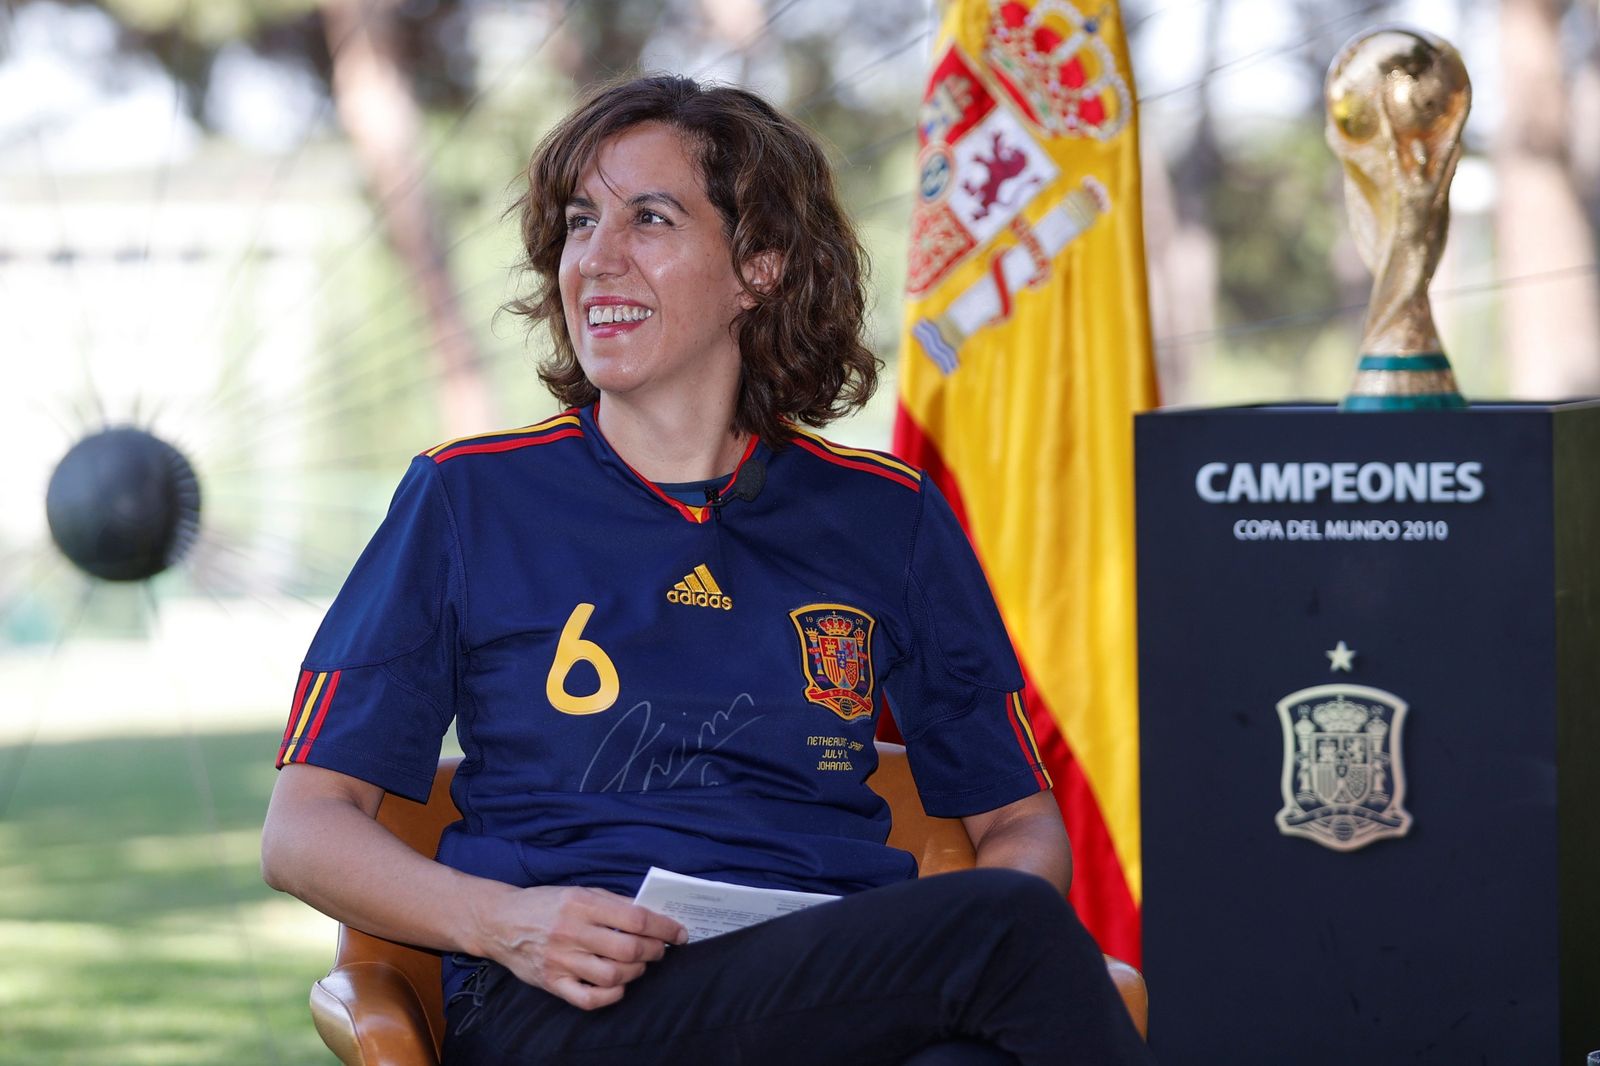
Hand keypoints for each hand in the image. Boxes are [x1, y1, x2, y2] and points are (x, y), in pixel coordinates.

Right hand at [482, 885, 686, 1009]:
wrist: (500, 921)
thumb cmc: (546, 904)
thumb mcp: (579, 891)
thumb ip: (614, 903)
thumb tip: (653, 916)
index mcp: (582, 903)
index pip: (636, 919)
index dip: (664, 928)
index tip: (679, 933)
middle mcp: (571, 932)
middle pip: (629, 949)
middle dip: (655, 951)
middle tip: (659, 950)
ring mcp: (561, 960)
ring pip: (613, 975)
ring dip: (636, 972)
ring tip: (638, 965)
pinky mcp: (552, 983)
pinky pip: (588, 999)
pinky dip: (611, 995)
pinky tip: (618, 985)